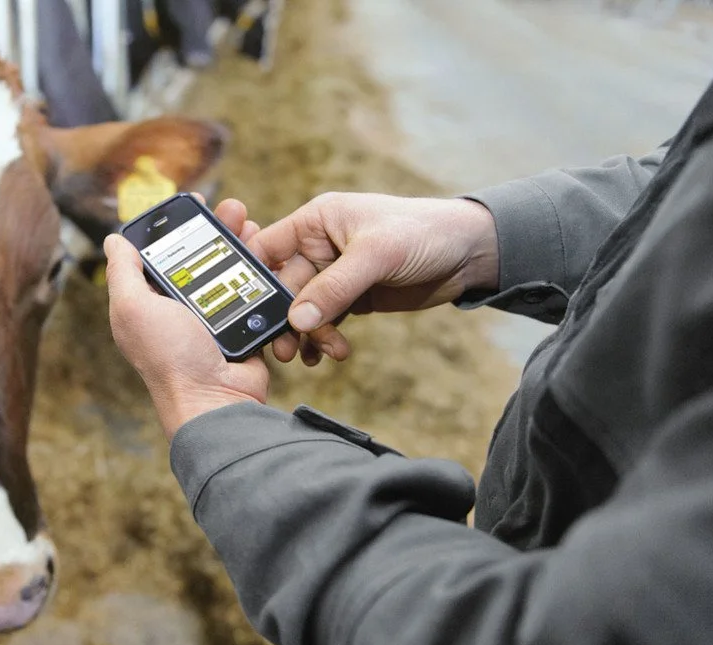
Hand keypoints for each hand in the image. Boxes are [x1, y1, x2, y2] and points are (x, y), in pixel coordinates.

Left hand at [104, 199, 269, 440]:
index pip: (162, 253)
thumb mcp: (134, 310)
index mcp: (151, 301)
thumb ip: (123, 273)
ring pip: (231, 268)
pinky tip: (270, 253)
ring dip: (244, 243)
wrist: (216, 400)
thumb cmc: (170, 358)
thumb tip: (113, 240)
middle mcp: (181, 307)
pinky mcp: (243, 326)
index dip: (176, 226)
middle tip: (234, 207)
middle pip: (201, 255)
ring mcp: (215, 317)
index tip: (193, 203)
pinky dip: (263, 273)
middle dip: (218, 227)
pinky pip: (253, 291)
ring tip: (255, 225)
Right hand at [243, 192, 499, 362]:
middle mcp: (319, 246)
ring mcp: (334, 274)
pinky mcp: (352, 297)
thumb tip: (296, 320)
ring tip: (320, 355)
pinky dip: (323, 339)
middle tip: (283, 350)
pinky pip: (325, 320)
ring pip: (304, 309)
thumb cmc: (423, 234)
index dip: (250, 278)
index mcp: (316, 221)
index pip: (267, 248)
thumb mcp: (376, 256)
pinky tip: (328, 355)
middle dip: (284, 319)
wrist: (470, 254)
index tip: (241, 312)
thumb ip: (334, 288)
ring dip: (307, 334)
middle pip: (284, 287)